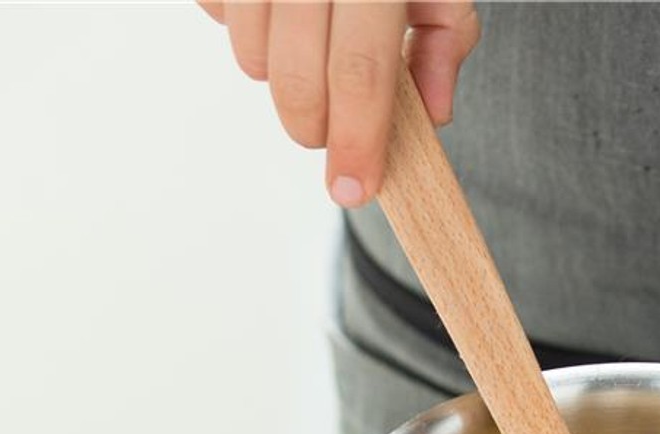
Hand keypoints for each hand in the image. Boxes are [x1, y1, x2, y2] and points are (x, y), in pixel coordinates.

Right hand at [198, 0, 479, 207]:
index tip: (351, 190)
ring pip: (248, 50)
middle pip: (294, 73)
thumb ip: (445, 41)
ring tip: (308, 47)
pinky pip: (215, 9)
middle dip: (312, 125)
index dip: (356, 141)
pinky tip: (276, 8)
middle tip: (329, 134)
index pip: (362, 73)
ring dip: (277, 74)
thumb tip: (432, 114)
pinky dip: (242, 26)